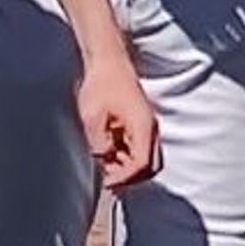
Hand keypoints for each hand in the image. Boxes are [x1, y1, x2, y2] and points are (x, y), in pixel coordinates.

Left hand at [75, 54, 163, 189]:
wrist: (108, 62)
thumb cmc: (102, 84)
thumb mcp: (92, 116)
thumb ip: (99, 142)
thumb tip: (104, 158)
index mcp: (142, 126)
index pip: (142, 163)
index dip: (126, 177)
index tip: (109, 183)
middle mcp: (149, 128)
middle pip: (152, 166)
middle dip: (132, 176)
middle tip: (110, 179)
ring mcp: (146, 126)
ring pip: (147, 159)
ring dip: (128, 167)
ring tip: (105, 164)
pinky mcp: (140, 124)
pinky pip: (140, 148)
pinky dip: (126, 157)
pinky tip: (109, 153)